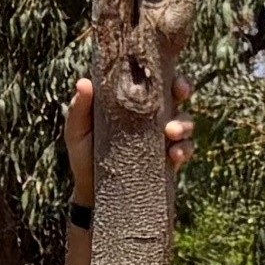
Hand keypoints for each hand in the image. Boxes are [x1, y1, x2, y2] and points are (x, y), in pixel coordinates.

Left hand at [60, 74, 195, 211]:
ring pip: (185, 122)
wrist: (91, 192)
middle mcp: (152, 116)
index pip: (154, 81)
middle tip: (181, 94)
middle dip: (184, 89)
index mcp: (133, 102)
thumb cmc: (83, 155)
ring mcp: (163, 137)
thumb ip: (80, 108)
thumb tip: (84, 82)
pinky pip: (186, 149)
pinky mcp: (169, 159)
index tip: (168, 73)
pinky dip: (184, 149)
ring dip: (184, 124)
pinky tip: (174, 155)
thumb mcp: (78, 131)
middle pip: (178, 95)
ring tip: (171, 132)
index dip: (165, 72)